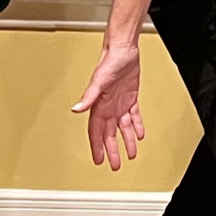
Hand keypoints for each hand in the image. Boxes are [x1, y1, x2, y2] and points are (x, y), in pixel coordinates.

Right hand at [73, 43, 144, 169]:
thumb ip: (89, 97)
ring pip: (123, 128)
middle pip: (109, 134)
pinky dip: (136, 126)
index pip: (96, 132)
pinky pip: (133, 116)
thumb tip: (76, 109)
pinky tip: (139, 135)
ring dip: (126, 142)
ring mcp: (119, 103)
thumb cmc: (109, 62)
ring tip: (130, 155)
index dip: (97, 147)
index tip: (98, 161)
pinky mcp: (130, 98)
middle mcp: (108, 107)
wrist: (123, 50)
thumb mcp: (98, 81)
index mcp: (98, 106)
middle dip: (112, 151)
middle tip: (114, 166)